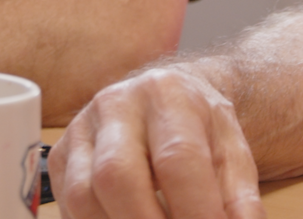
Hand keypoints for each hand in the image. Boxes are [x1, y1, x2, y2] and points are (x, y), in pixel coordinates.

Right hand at [53, 66, 264, 218]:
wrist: (168, 97)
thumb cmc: (200, 128)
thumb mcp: (232, 152)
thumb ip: (240, 198)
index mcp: (167, 94)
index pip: (177, 159)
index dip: (195, 210)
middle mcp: (116, 103)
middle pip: (117, 175)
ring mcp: (82, 127)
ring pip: (84, 195)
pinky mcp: (61, 154)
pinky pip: (68, 203)